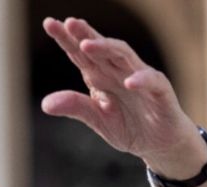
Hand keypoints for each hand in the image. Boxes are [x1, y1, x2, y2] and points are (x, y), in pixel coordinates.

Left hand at [41, 17, 206, 180]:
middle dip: (85, 34)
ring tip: (88, 45)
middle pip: (101, 48)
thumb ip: (74, 107)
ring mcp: (140, 79)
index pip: (81, 53)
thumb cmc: (128, 125)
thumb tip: (45, 105)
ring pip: (124, 56)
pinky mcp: (160, 92)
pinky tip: (129, 82)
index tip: (49, 24)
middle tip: (69, 23)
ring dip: (107, 48)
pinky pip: (151, 82)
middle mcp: (119, 71)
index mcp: (100, 75)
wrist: (158, 143)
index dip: (67, 39)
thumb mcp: (96, 119)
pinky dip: (141, 80)